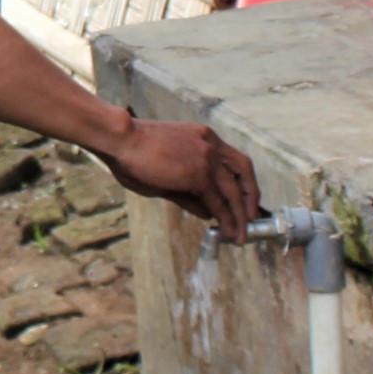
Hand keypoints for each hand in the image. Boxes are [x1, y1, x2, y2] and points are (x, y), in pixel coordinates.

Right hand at [96, 117, 261, 237]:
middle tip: (252, 218)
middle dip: (250, 198)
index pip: (234, 160)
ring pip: (233, 192)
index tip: (244, 198)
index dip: (242, 181)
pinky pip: (218, 202)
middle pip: (244, 172)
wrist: (120, 138)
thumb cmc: (133, 152)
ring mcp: (207, 158)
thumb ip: (188, 192)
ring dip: (240, 216)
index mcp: (204, 137)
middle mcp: (211, 145)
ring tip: (241, 235)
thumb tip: (208, 213)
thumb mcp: (166, 171)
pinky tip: (227, 232)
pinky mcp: (199, 175)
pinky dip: (225, 219)